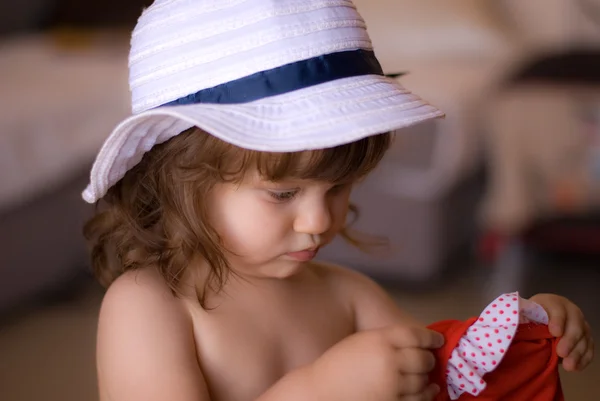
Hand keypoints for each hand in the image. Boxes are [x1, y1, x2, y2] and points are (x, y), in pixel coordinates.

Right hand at [308, 325, 444, 400]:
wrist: (321, 390)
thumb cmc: (339, 363)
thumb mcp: (362, 340)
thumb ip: (388, 338)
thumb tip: (418, 343)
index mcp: (380, 339)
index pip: (416, 335)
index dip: (431, 338)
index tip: (438, 340)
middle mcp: (388, 360)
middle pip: (423, 359)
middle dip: (429, 359)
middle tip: (430, 360)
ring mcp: (391, 384)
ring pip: (423, 380)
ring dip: (428, 378)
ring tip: (429, 376)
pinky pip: (418, 399)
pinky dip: (426, 394)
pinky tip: (429, 390)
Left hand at [530, 294, 593, 370]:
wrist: (539, 322)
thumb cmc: (529, 318)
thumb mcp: (525, 315)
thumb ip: (525, 320)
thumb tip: (517, 331)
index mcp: (553, 302)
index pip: (557, 308)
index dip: (557, 320)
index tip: (554, 332)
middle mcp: (570, 311)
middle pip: (575, 324)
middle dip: (569, 339)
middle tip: (561, 353)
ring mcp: (580, 324)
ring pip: (584, 337)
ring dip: (577, 353)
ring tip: (568, 366)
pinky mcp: (586, 337)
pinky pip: (589, 348)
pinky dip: (584, 359)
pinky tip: (576, 368)